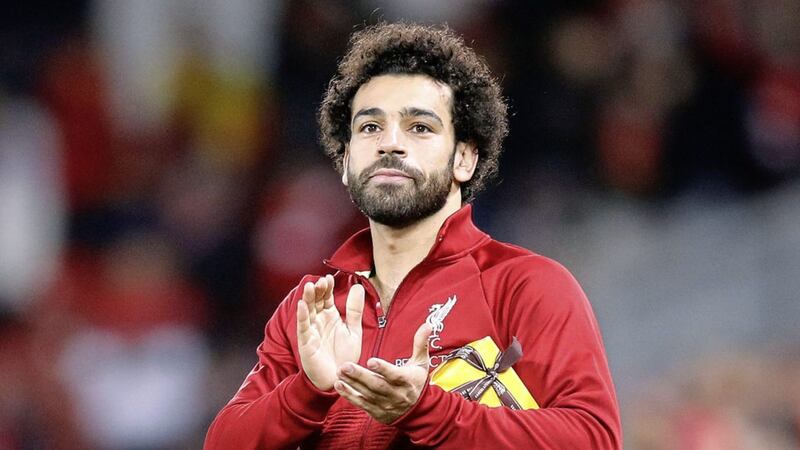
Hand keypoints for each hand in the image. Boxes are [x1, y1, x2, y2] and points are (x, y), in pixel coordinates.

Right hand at [297, 275, 364, 390]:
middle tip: (321, 281)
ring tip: (310, 286)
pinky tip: (302, 305)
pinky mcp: (306, 342)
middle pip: (315, 301)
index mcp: (330, 316)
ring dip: (307, 299)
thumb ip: (355, 310)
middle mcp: (319, 321)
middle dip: (317, 290)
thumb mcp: (353, 331)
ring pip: (307, 311)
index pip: (326, 297)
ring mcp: (311, 331)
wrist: (339, 379)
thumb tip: (358, 286)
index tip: (329, 278)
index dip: (327, 288)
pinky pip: (303, 327)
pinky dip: (302, 316)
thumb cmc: (345, 356)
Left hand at [334, 323, 431, 423]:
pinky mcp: (376, 411)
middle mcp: (396, 394)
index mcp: (407, 381)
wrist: (418, 411)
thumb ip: (421, 344)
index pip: (395, 375)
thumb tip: (427, 325)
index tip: (371, 361)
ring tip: (339, 373)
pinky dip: (349, 396)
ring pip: (367, 394)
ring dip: (352, 384)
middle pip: (377, 386)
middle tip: (345, 366)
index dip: (383, 369)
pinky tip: (339, 386)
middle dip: (360, 376)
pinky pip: (361, 404)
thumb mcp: (421, 363)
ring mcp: (385, 404)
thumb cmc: (416, 382)